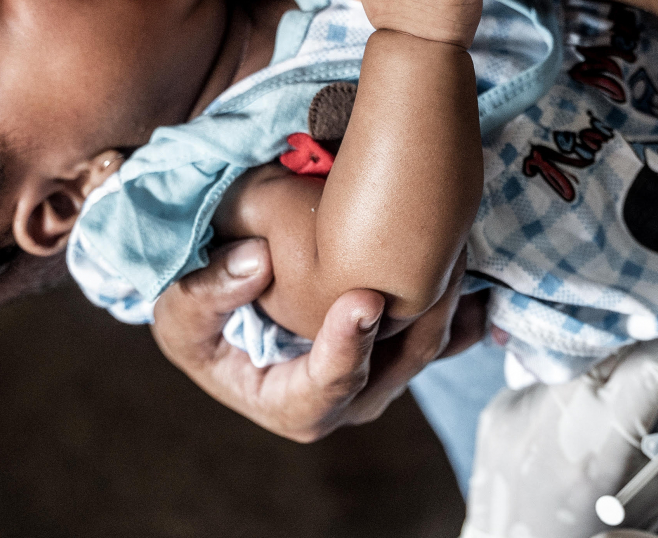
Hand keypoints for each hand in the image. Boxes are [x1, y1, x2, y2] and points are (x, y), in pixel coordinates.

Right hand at [150, 239, 483, 442]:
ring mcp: (376, 376)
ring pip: (423, 353)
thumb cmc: (203, 319)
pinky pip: (443, 336)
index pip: (324, 389)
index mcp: (289, 405)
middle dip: (414, 326)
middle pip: (389, 373)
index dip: (346, 350)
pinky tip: (475, 269)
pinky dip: (463, 308)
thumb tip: (258, 263)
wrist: (229, 306)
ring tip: (456, 253)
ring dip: (443, 308)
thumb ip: (208, 291)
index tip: (364, 300)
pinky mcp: (398, 348)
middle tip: (433, 269)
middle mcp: (342, 400)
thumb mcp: (182, 311)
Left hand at [461, 331, 657, 537]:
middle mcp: (554, 410)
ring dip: (622, 360)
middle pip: (624, 341)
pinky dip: (580, 386)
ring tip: (633, 392)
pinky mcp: (500, 406)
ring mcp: (520, 403)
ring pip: (587, 351)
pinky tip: (585, 414)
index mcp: (598, 438)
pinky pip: (553, 376)